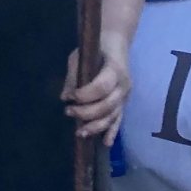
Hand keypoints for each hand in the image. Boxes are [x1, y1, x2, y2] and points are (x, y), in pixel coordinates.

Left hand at [63, 27, 132, 144]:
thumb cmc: (96, 49)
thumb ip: (73, 76)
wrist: (116, 46)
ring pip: (113, 116)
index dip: (86, 95)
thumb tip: (65, 97)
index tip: (71, 97)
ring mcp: (125, 97)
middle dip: (86, 113)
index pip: (102, 86)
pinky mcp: (124, 104)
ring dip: (95, 126)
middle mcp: (123, 86)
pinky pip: (119, 120)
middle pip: (107, 105)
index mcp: (115, 70)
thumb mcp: (79, 56)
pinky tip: (105, 143)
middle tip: (68, 112)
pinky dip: (112, 132)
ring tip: (79, 132)